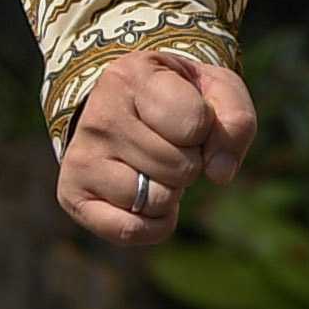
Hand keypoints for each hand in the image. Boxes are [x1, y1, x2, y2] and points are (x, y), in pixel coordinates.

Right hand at [55, 49, 257, 246]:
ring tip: (156, 165)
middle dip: (191, 161)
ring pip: (156, 200)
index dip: (208, 128)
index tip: (192, 116)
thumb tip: (221, 174)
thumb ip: (237, 121)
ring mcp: (80, 158)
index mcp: (130, 77)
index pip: (195, 124)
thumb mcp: (217, 89)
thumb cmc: (181, 97)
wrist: (127, 108)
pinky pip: (129, 231)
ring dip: (173, 191)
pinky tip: (150, 200)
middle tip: (172, 143)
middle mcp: (98, 116)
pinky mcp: (72, 194)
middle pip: (179, 167)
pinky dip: (154, 225)